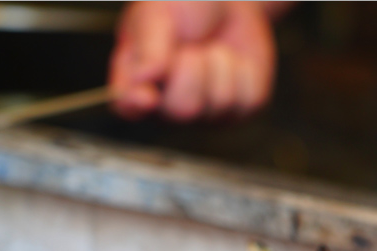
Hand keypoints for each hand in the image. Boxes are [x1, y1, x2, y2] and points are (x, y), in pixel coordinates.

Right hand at [109, 1, 279, 121]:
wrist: (228, 2)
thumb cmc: (183, 7)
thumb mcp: (157, 14)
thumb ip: (148, 45)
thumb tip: (143, 76)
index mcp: (137, 83)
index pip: (129, 107)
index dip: (137, 105)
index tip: (147, 97)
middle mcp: (169, 107)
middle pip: (182, 109)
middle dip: (190, 69)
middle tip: (190, 48)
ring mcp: (206, 114)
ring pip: (219, 102)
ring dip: (218, 64)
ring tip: (210, 50)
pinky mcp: (240, 110)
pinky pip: (247, 99)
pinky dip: (244, 71)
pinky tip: (233, 61)